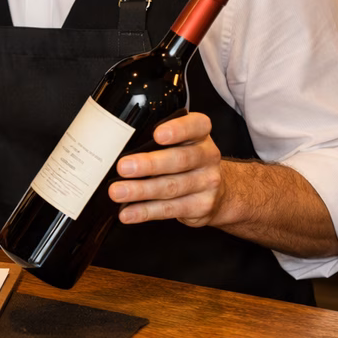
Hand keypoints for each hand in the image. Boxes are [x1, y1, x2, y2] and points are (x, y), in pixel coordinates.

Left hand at [108, 112, 223, 227]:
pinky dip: (145, 211)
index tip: (157, 134)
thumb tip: (117, 145)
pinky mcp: (201, 206)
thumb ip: (156, 139)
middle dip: (149, 164)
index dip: (178, 129)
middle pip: (180, 159)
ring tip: (118, 191)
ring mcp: (207, 183)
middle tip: (123, 167)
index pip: (196, 126)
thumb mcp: (181, 142)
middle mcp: (207, 156)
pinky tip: (128, 212)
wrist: (219, 192)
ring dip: (141, 190)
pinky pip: (169, 209)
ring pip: (171, 187)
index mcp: (200, 134)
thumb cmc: (187, 159)